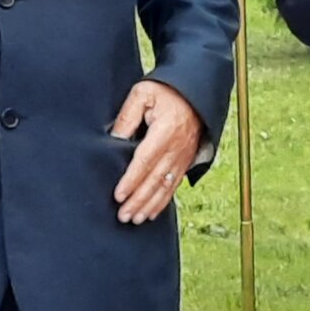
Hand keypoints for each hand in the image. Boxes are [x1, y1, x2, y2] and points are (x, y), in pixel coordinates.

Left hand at [110, 79, 203, 224]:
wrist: (195, 92)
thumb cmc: (167, 91)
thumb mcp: (143, 93)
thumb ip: (127, 116)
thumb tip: (114, 139)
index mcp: (165, 131)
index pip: (145, 161)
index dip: (131, 180)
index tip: (119, 195)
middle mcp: (176, 148)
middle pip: (155, 179)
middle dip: (139, 200)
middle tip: (123, 215)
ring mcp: (183, 156)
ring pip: (165, 186)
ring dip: (150, 205)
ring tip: (135, 219)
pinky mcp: (185, 161)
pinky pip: (174, 185)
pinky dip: (163, 201)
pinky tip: (152, 212)